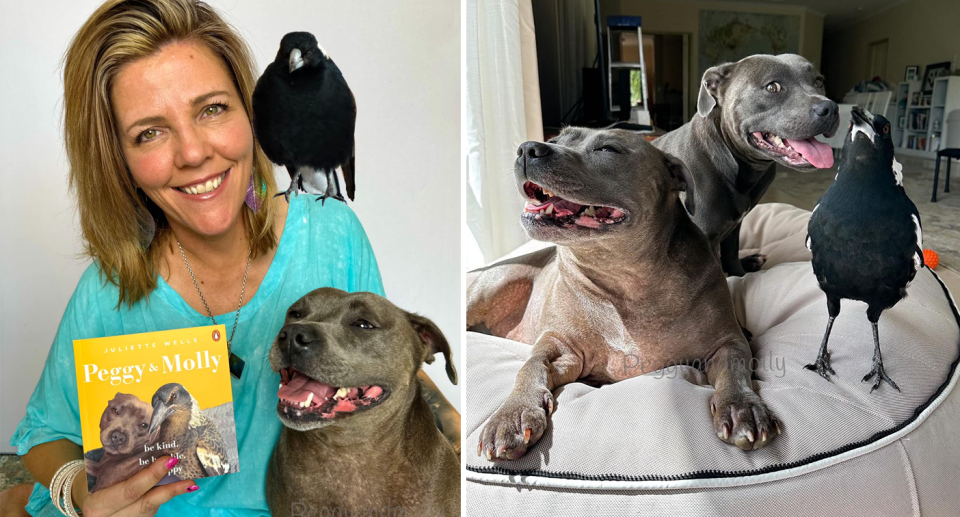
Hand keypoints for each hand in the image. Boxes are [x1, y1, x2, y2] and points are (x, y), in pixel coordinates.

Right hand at [79, 456, 196, 515]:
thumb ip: (121, 469)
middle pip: (146, 503)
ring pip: (151, 508)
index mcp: (98, 504)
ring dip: (171, 494)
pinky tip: (176, 488)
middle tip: (189, 478)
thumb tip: (153, 450)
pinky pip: (150, 510)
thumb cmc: (94, 485)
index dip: (151, 476)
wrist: (86, 506)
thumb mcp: (100, 478)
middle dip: (169, 490)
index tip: (168, 461)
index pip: (130, 490)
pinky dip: (163, 498)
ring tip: (189, 484)